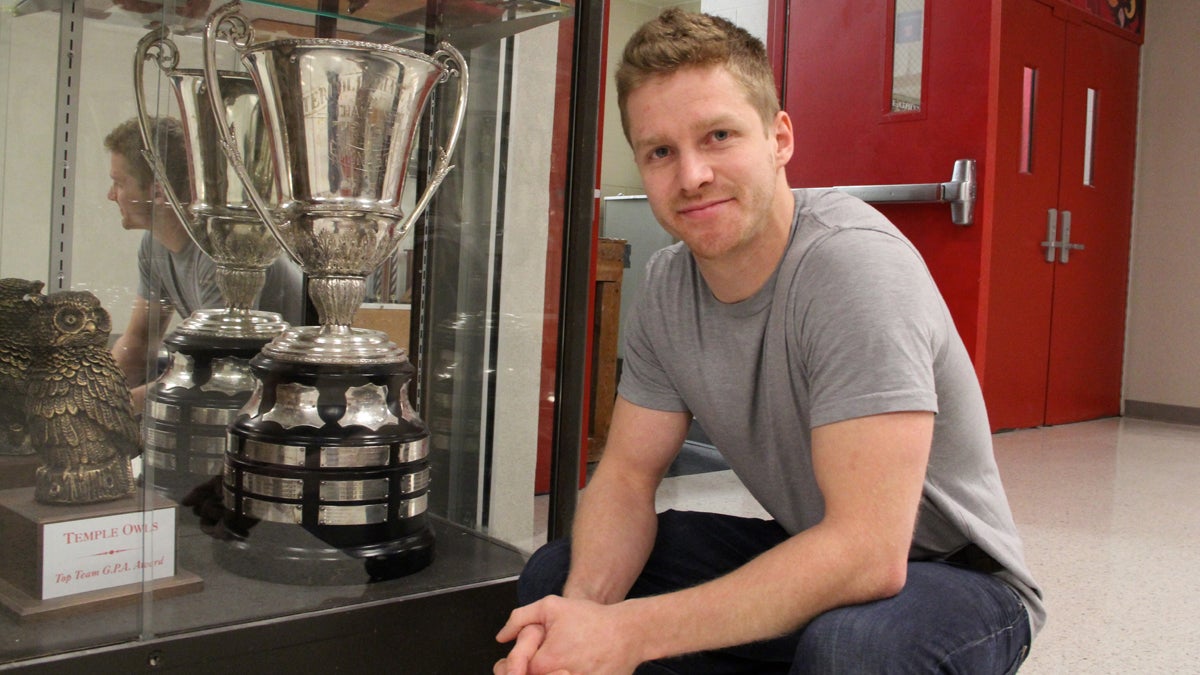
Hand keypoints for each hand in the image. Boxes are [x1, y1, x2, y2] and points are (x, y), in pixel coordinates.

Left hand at [494, 596, 643, 674]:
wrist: (628, 633)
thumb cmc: (593, 620)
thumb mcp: (551, 606)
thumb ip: (520, 619)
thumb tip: (502, 637)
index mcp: (544, 663)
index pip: (514, 672)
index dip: (514, 664)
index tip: (521, 658)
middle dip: (527, 671)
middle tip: (546, 657)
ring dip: (549, 673)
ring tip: (560, 660)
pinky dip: (567, 674)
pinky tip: (573, 666)